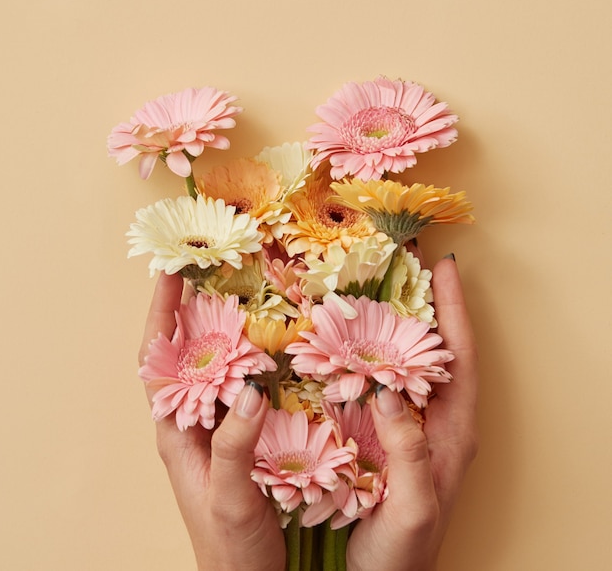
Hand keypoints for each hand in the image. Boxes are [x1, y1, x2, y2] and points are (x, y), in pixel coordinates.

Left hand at [139, 273, 285, 570]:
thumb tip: (253, 388)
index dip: (161, 315)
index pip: (157, 360)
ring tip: (244, 296)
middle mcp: (192, 422)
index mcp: (175, 431)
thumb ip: (235, 445)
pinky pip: (244, 387)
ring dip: (226, 331)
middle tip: (216, 272)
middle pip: (187, 354)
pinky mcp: (243, 435)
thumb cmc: (228, 548)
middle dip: (194, 311)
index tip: (171, 273)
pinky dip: (254, 361)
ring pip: (216, 367)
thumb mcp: (227, 497)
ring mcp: (218, 427)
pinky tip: (273, 347)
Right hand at [346, 255, 478, 570]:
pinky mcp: (382, 435)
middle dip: (423, 306)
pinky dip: (366, 357)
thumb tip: (385, 391)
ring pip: (405, 364)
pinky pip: (377, 385)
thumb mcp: (413, 507)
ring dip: (393, 327)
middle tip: (404, 266)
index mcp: (452, 432)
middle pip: (434, 352)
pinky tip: (348, 344)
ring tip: (376, 290)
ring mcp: (408, 427)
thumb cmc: (403, 555)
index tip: (444, 267)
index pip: (460, 357)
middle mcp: (434, 422)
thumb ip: (407, 451)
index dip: (453, 310)